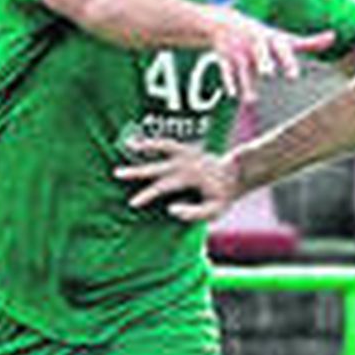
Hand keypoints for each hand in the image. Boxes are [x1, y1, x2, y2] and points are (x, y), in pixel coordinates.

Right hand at [115, 137, 238, 222]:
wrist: (236, 174)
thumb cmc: (223, 195)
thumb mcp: (214, 211)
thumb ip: (194, 213)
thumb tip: (170, 210)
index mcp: (190, 178)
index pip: (164, 187)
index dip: (147, 195)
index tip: (132, 202)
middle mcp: (186, 163)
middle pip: (156, 166)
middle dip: (136, 171)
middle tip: (117, 174)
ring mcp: (186, 153)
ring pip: (162, 145)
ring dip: (144, 145)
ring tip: (127, 144)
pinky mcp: (186, 148)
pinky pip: (166, 142)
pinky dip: (152, 141)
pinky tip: (138, 142)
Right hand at [209, 12, 333, 102]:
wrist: (225, 22)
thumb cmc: (264, 37)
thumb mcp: (284, 38)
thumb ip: (309, 42)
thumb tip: (334, 36)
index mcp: (272, 39)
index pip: (282, 49)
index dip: (287, 61)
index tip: (293, 76)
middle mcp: (256, 44)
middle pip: (260, 53)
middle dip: (263, 62)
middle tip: (268, 74)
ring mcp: (240, 50)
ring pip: (243, 68)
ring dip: (247, 83)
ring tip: (252, 100)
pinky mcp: (224, 57)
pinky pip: (226, 70)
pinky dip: (229, 82)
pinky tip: (233, 94)